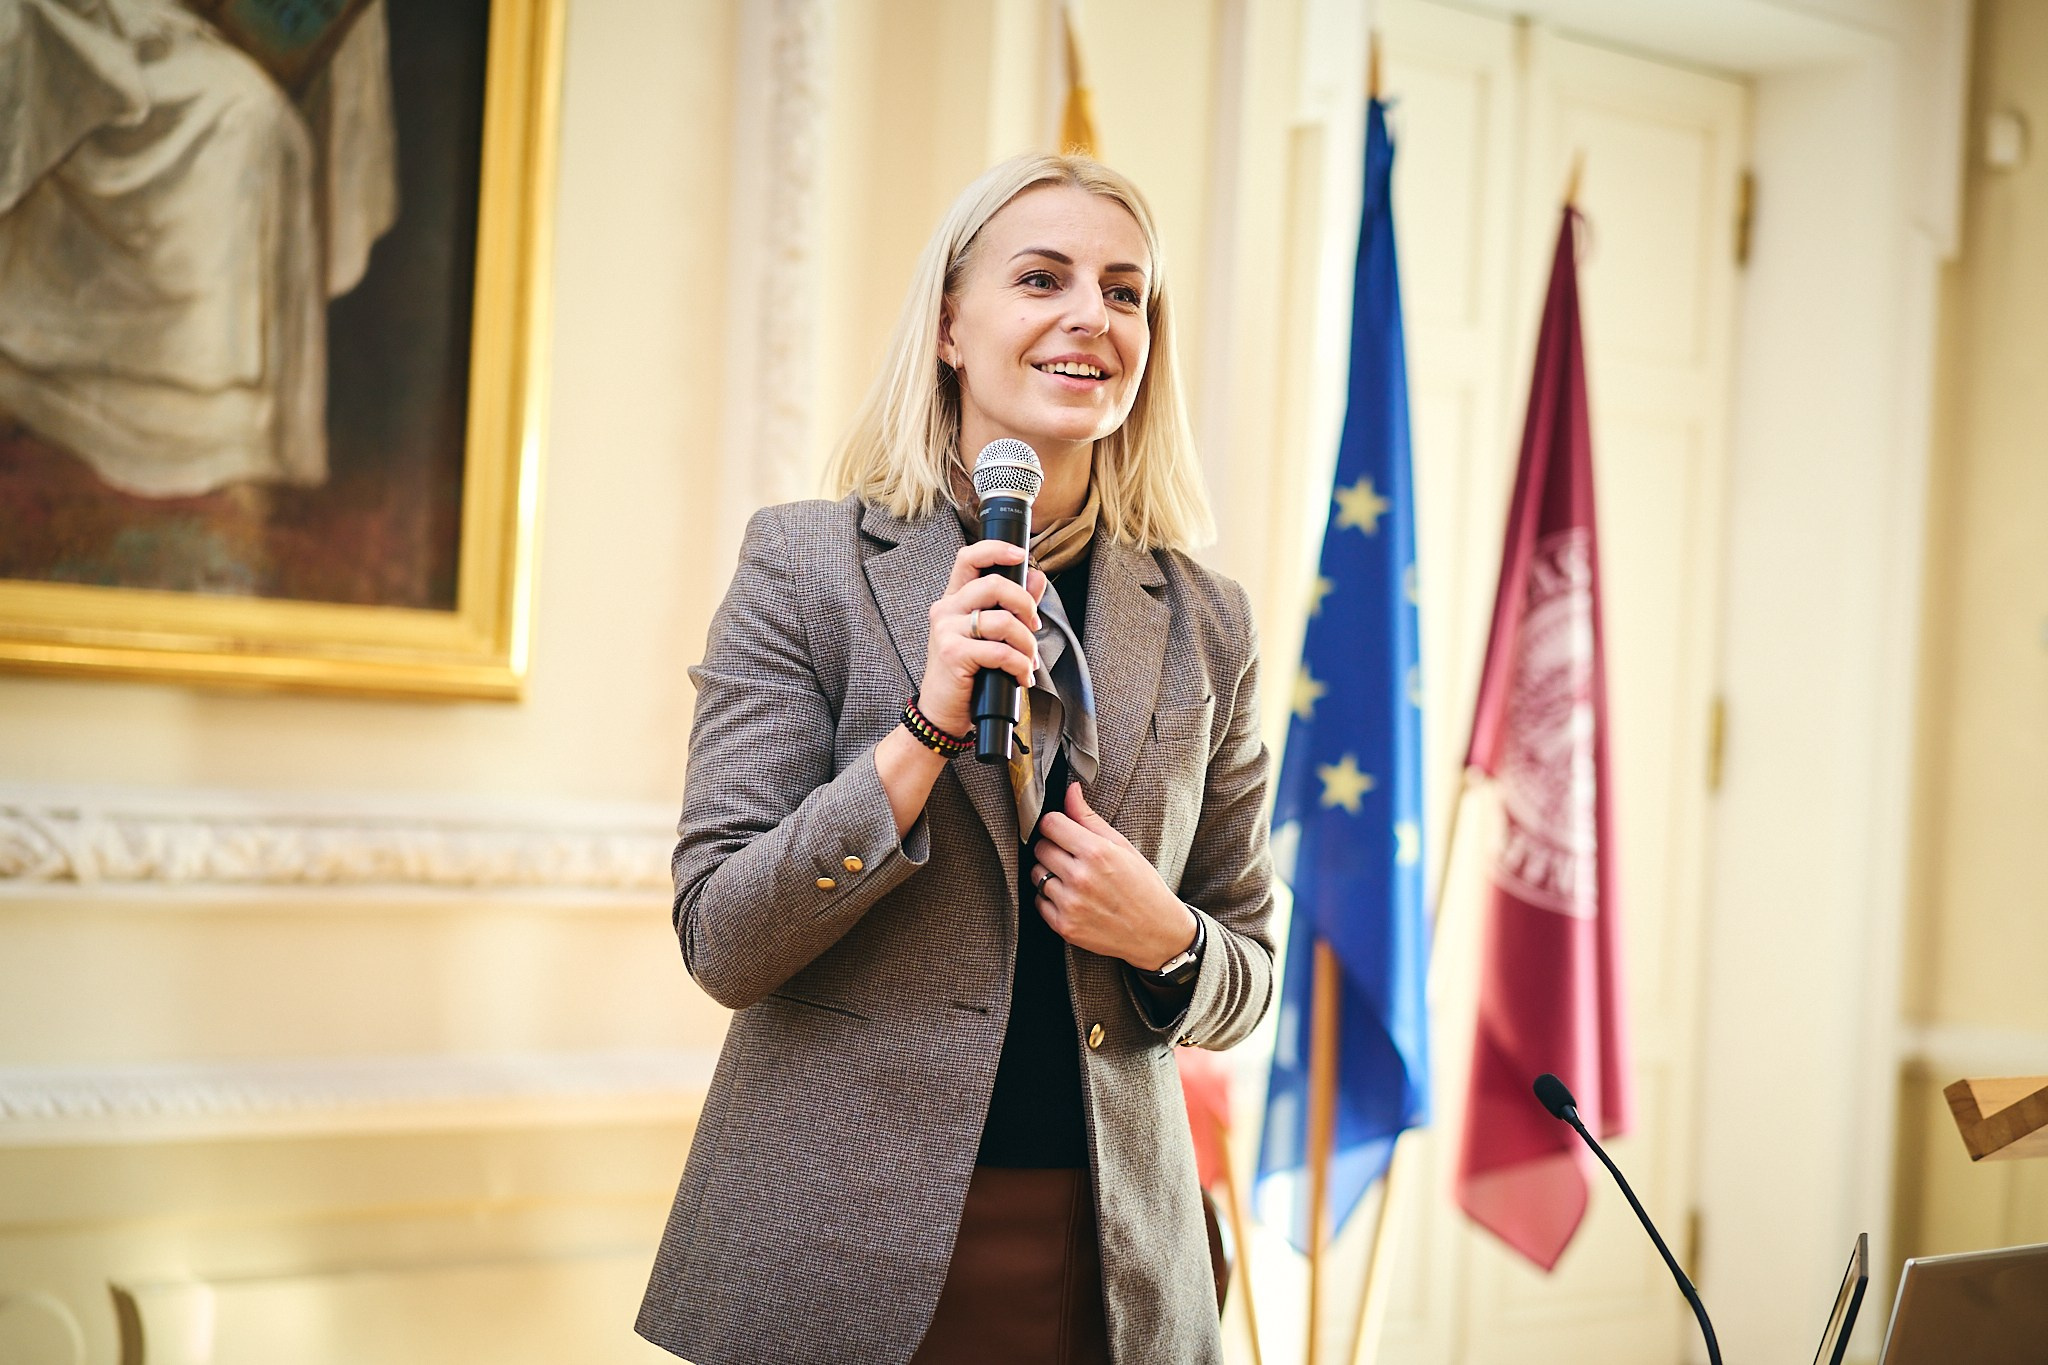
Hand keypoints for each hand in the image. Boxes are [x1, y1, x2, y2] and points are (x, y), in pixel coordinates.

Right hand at [917, 541, 1048, 736]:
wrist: (943, 713)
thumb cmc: (968, 675)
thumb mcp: (990, 637)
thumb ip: (1012, 606)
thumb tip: (1036, 578)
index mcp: (954, 600)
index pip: (968, 558)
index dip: (996, 550)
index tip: (1020, 554)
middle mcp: (946, 610)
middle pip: (994, 584)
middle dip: (1026, 605)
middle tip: (1034, 627)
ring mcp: (947, 631)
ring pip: (1003, 621)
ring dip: (1027, 644)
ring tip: (1028, 662)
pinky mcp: (953, 654)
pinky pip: (1000, 651)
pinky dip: (1020, 665)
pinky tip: (1021, 678)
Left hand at [1031, 783, 1198, 970]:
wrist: (1156, 932)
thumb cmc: (1143, 886)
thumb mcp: (1123, 846)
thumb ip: (1090, 819)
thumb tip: (1070, 791)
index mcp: (1096, 853)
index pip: (1050, 823)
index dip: (1055, 824)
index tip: (1063, 830)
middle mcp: (1080, 878)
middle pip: (1040, 848)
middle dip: (1052, 847)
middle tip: (1071, 856)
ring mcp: (1071, 904)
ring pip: (1036, 874)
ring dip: (1049, 873)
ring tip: (1073, 878)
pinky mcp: (1064, 926)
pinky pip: (1039, 901)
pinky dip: (1049, 898)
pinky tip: (1072, 898)